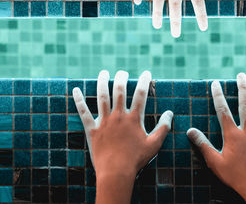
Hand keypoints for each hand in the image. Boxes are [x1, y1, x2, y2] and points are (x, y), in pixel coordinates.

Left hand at [72, 70, 172, 203]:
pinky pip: (83, 112)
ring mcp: (104, 121)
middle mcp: (118, 116)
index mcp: (133, 118)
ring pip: (102, 97)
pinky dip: (79, 100)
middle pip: (119, 91)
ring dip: (102, 82)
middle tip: (123, 72)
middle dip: (122, 78)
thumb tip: (170, 113)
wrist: (116, 173)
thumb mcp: (154, 144)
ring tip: (103, 73)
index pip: (141, 94)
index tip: (147, 73)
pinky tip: (75, 89)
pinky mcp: (92, 129)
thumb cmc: (136, 159)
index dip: (145, 81)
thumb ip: (163, 127)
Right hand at [187, 73, 245, 203]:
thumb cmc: (235, 176)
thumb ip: (203, 144)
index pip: (223, 110)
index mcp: (233, 135)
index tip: (215, 83)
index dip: (218, 95)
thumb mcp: (215, 162)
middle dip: (242, 88)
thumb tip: (190, 130)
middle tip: (241, 75)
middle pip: (245, 105)